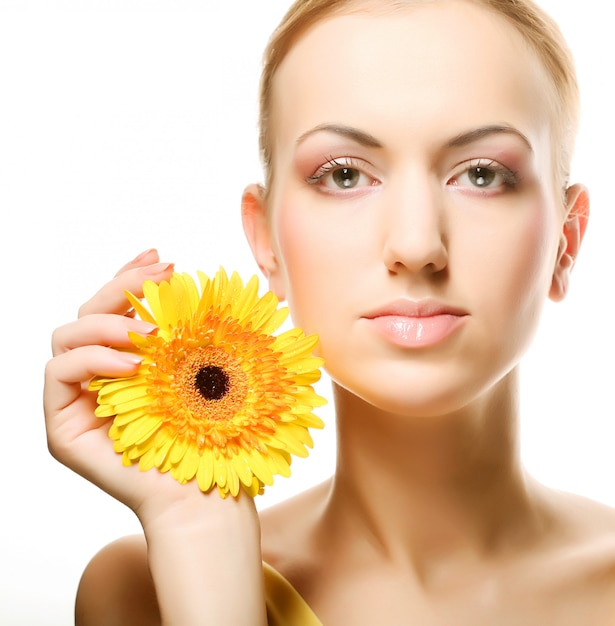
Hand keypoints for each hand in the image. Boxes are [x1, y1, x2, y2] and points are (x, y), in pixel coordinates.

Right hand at [43, 248, 183, 518]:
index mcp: (127, 361)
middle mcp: (98, 377)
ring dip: (107, 323)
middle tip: (161, 279)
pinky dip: (92, 358)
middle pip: (87, 313)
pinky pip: (58, 372)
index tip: (162, 259)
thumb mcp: (205, 368)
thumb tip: (186, 280)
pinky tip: (131, 365)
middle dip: (122, 287)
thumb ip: (188, 330)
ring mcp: (78, 400)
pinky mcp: (64, 426)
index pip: (114, 308)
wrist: (203, 493)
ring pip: (67, 334)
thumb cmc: (211, 433)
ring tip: (150, 334)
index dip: (131, 277)